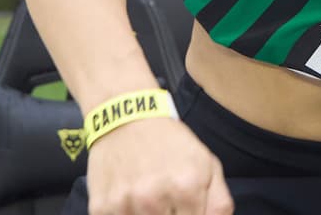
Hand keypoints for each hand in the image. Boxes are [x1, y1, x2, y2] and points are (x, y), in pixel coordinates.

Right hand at [86, 117, 232, 214]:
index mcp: (187, 188)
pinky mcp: (101, 208)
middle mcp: (155, 199)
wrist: (127, 116)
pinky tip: (130, 200)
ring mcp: (125, 205)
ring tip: (150, 198)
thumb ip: (219, 203)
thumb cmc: (171, 142)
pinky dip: (127, 214)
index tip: (186, 209)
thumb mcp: (208, 164)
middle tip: (168, 203)